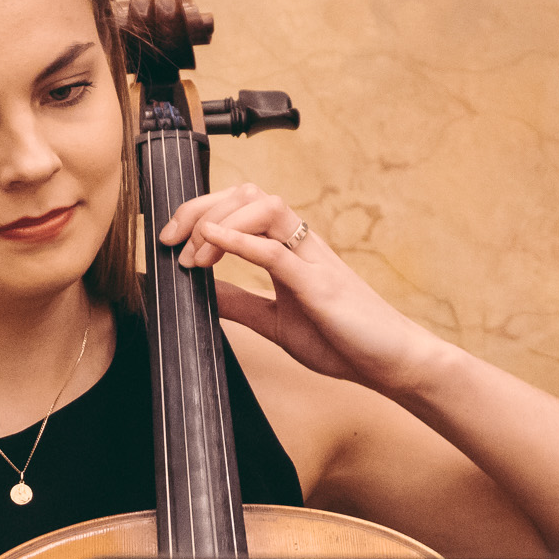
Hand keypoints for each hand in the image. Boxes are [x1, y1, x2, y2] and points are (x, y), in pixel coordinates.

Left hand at [156, 183, 445, 395]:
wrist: (389, 363)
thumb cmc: (342, 340)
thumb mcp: (274, 321)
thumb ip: (240, 302)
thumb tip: (201, 291)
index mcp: (289, 249)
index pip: (240, 206)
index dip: (200, 212)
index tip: (170, 241)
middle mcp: (300, 243)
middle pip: (247, 195)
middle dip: (200, 208)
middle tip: (169, 241)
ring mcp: (311, 258)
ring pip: (263, 208)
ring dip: (219, 223)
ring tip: (192, 256)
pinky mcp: (319, 282)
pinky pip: (276, 249)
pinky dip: (240, 241)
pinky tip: (212, 243)